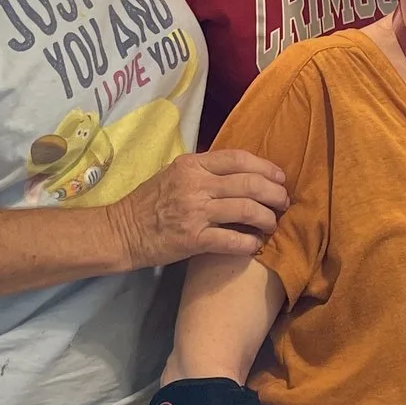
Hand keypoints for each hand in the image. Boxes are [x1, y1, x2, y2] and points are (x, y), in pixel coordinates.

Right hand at [112, 150, 289, 266]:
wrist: (122, 231)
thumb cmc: (149, 202)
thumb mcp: (174, 174)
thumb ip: (205, 171)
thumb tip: (241, 172)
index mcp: (192, 165)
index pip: (238, 159)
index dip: (266, 168)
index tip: (280, 178)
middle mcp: (196, 185)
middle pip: (249, 183)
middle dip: (274, 194)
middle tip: (283, 203)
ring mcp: (194, 212)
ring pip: (245, 210)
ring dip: (266, 218)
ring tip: (272, 224)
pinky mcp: (192, 240)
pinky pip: (231, 240)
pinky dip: (249, 243)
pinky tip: (255, 245)